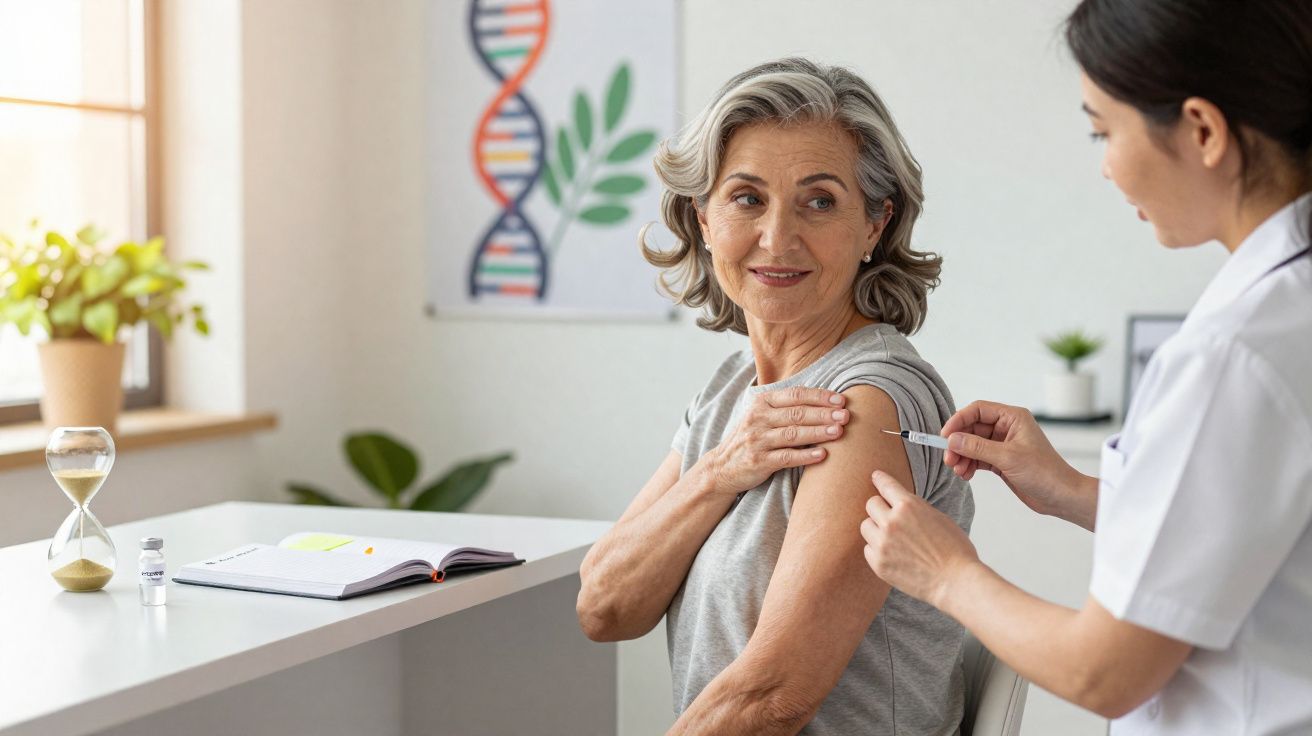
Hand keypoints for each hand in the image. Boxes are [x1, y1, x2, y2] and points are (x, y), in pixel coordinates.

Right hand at [702, 386, 848, 495]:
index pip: (795, 395)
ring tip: (838, 432)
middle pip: (797, 413)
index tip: (841, 400)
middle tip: (845, 415)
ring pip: (793, 434)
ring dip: (818, 432)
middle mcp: (758, 418)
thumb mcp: (761, 416)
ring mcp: (757, 440)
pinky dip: (805, 456)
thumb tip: (825, 402)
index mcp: (761, 402)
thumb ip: (785, 407)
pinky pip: (786, 457)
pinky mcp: (758, 461)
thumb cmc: (750, 439)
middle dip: (824, 414)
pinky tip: (822, 455)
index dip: (819, 396)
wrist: (721, 467)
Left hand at [861, 471, 978, 607]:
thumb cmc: (954, 550)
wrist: (956, 581)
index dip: (879, 479)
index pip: (885, 485)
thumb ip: (915, 509)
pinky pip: (867, 549)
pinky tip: (893, 555)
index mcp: (908, 505)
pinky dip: (877, 550)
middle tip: (890, 518)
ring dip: (875, 529)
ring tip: (892, 539)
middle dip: (880, 508)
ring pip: (865, 526)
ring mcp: (882, 543)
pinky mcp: (878, 563)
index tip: (875, 476)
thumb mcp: (938, 517)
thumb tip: (899, 505)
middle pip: (871, 504)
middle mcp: (891, 521)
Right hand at [940, 400, 1086, 518]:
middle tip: (949, 458)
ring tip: (958, 470)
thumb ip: (977, 447)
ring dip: (962, 456)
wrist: (1060, 496)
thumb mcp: (1007, 457)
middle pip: (972, 428)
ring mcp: (1003, 444)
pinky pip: (977, 457)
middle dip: (958, 443)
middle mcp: (1006, 428)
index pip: (978, 410)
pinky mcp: (1001, 460)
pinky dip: (969, 465)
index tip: (945, 436)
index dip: (958, 421)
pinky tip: (966, 474)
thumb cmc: (1044, 472)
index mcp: (1012, 418)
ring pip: (972, 444)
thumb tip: (952, 439)